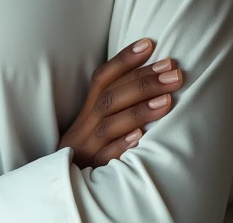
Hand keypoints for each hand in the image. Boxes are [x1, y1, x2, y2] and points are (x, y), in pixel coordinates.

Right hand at [58, 38, 183, 168]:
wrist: (58, 189)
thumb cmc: (89, 153)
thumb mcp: (96, 127)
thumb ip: (115, 106)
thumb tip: (150, 80)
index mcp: (86, 111)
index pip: (103, 78)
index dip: (124, 60)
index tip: (149, 43)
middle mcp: (84, 126)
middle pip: (110, 97)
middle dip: (143, 81)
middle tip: (173, 70)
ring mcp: (86, 149)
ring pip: (109, 124)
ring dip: (139, 109)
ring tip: (168, 97)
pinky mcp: (91, 172)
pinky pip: (105, 157)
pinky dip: (121, 145)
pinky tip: (141, 135)